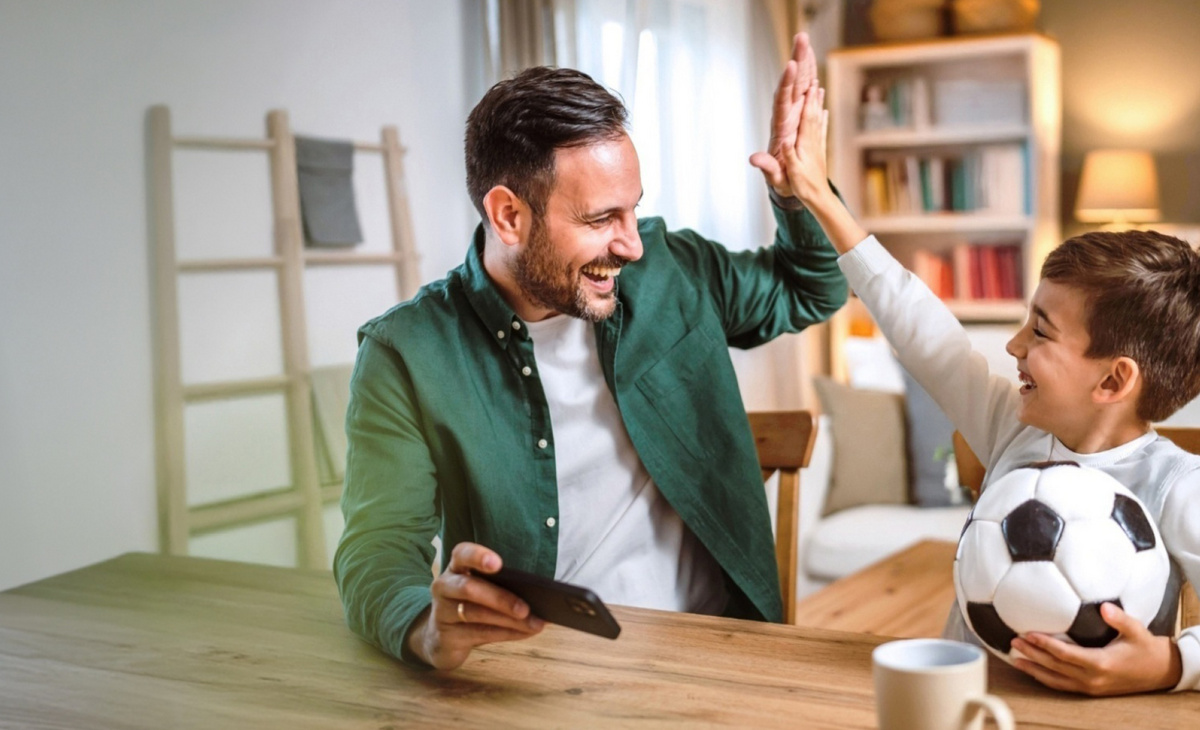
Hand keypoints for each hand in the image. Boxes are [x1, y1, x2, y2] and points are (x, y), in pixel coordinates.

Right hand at [407, 542, 543, 669]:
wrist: (442, 638)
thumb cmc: (471, 606)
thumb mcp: (482, 590)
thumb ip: (504, 586)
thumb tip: (544, 592)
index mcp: (457, 567)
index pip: (462, 553)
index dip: (477, 556)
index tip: (498, 563)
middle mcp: (445, 585)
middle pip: (469, 588)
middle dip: (500, 598)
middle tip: (526, 608)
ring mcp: (443, 611)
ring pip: (475, 613)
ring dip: (508, 620)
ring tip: (533, 624)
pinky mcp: (448, 636)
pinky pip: (479, 633)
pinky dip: (506, 633)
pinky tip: (524, 632)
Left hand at [750, 32, 818, 196]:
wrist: (786, 180)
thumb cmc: (781, 180)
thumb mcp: (775, 176)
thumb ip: (766, 166)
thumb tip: (753, 159)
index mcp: (781, 127)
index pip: (782, 100)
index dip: (787, 83)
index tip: (791, 65)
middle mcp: (787, 116)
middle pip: (792, 84)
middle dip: (797, 60)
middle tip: (801, 38)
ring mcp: (794, 115)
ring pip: (799, 84)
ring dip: (803, 64)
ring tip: (806, 42)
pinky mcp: (800, 117)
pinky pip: (806, 94)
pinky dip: (810, 80)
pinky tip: (814, 68)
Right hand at [780, 80, 830, 206]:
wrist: (818, 197)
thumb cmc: (803, 187)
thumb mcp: (790, 174)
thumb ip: (788, 156)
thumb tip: (785, 141)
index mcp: (804, 144)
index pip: (806, 117)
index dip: (808, 100)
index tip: (808, 84)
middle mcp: (813, 140)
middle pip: (813, 112)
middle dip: (813, 95)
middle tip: (813, 78)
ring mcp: (817, 144)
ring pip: (818, 118)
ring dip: (818, 102)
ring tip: (819, 87)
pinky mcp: (819, 150)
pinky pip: (820, 130)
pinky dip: (822, 118)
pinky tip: (824, 111)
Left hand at [1011, 602, 1182, 694]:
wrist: (1161, 672)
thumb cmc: (1146, 648)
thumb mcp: (1136, 630)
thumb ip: (1119, 619)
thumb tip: (1104, 607)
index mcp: (1100, 663)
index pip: (1065, 654)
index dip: (1045, 645)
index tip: (1028, 634)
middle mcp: (1092, 678)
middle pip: (1055, 667)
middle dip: (1032, 655)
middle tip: (1013, 641)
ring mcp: (1090, 687)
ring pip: (1055, 680)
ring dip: (1034, 669)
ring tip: (1014, 658)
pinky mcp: (1090, 690)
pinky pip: (1062, 685)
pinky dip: (1045, 678)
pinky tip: (1033, 670)